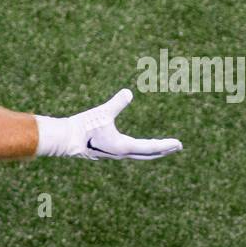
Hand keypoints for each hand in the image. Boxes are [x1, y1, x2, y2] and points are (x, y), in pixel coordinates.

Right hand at [35, 88, 182, 160]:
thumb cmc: (84, 126)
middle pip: (148, 154)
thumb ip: (116, 103)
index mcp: (123, 147)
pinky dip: (139, 149)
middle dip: (163, 150)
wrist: (66, 139)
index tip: (179, 144)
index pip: (150, 147)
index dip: (166, 145)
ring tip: (161, 148)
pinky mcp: (107, 151)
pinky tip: (136, 146)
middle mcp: (121, 153)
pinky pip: (129, 152)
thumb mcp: (102, 112)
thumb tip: (129, 92)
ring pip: (139, 154)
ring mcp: (114, 154)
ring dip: (151, 151)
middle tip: (177, 146)